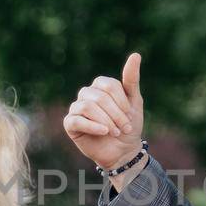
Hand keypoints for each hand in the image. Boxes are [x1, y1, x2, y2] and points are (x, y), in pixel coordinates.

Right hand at [63, 52, 144, 170]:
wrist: (123, 151)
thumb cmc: (129, 126)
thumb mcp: (134, 102)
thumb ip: (132, 79)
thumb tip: (136, 54)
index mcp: (100, 86)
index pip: (109, 85)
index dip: (121, 101)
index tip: (131, 115)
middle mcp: (86, 94)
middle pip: (99, 97)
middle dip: (115, 114)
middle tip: (124, 128)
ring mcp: (76, 108)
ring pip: (87, 107)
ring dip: (106, 121)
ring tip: (116, 132)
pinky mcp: (70, 124)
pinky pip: (77, 120)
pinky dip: (93, 126)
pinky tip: (104, 132)